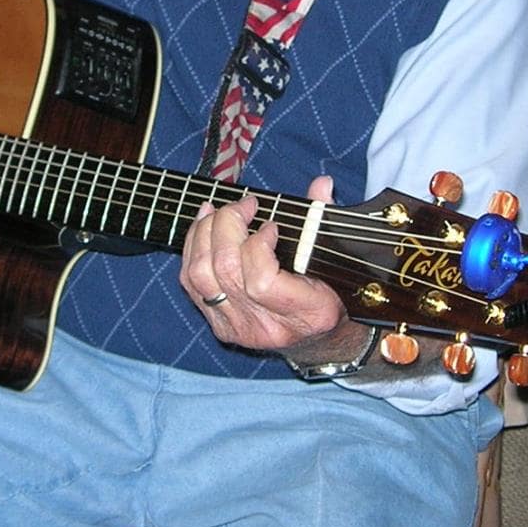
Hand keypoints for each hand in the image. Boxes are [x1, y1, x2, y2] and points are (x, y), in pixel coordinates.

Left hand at [180, 177, 361, 360]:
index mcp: (306, 314)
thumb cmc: (329, 297)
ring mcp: (239, 329)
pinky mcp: (219, 325)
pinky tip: (203, 225)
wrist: (316, 342)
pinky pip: (191, 284)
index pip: (261, 281)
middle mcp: (267, 327)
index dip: (258, 244)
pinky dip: (192, 249)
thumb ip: (323, 221)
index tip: (271, 226)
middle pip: (225, 270)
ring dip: (204, 233)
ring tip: (218, 211)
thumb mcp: (336, 263)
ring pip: (201, 275)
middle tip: (245, 206)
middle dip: (228, 225)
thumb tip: (322, 184)